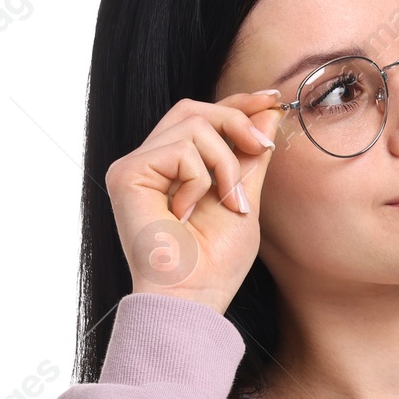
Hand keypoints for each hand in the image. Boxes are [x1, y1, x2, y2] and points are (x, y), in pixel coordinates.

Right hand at [105, 90, 283, 313]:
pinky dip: (199, 179)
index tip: (271, 99)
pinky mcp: (127, 174)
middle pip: (194, 109)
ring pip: (192, 124)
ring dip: (226, 163)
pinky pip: (180, 149)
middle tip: (262, 150)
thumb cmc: (215, 264)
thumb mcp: (244, 199)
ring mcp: (135, 167)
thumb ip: (250, 157)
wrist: (192, 298)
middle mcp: (149, 163)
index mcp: (173, 169)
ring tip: (229, 203)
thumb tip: (267, 112)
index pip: (201, 117)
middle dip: (236, 121)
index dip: (236, 103)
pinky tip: (187, 213)